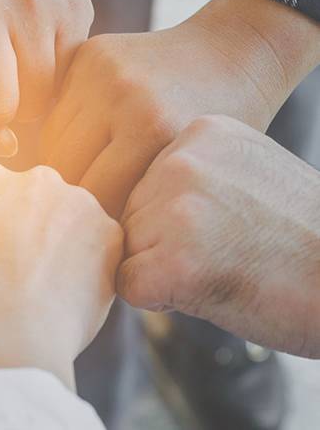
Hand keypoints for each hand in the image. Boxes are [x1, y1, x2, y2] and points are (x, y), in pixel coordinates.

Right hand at [0, 163, 122, 388]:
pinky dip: (93, 265)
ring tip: (49, 286)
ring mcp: (77, 201)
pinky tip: (73, 292)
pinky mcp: (109, 231)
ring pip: (72, 220)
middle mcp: (35, 178)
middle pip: (37, 201)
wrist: (8, 341)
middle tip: (23, 270)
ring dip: (64, 244)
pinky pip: (102, 245)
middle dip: (32, 228)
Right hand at [41, 0, 309, 217]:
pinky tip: (88, 143)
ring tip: (90, 177)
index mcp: (151, 130)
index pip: (96, 199)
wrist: (229, 53)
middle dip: (78, 198)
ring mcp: (99, 71)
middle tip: (94, 209)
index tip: (109, 231)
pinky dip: (66, 134)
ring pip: (52, 141)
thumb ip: (148, 204)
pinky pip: (56, 111)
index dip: (101, 223)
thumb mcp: (198, 171)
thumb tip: (97, 242)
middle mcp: (119, 95)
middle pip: (67, 170)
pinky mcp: (87, 55)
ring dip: (66, 164)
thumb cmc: (222, 123)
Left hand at [118, 114, 319, 358]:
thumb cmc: (302, 235)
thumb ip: (192, 173)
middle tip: (219, 253)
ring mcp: (177, 208)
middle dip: (160, 240)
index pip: (149, 178)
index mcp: (202, 133)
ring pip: (127, 244)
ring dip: (158, 267)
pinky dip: (157, 297)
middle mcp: (182, 160)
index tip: (219, 227)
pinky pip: (127, 282)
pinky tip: (206, 289)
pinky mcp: (174, 262)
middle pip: (132, 209)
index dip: (173, 215)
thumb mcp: (246, 172)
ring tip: (218, 268)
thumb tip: (135, 196)